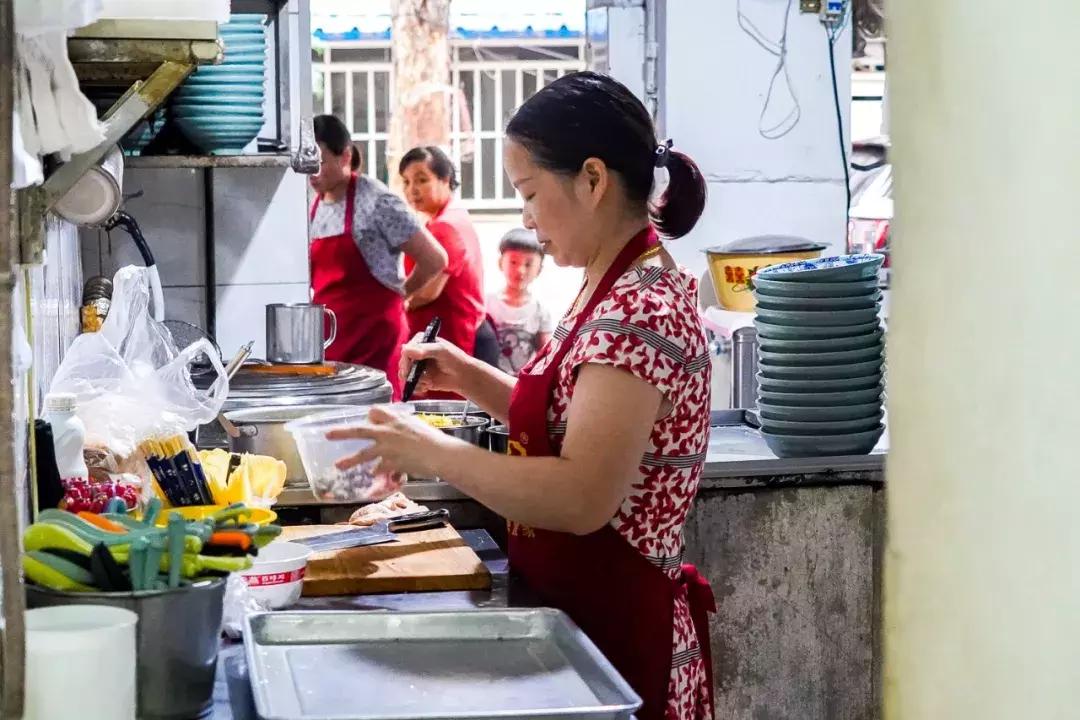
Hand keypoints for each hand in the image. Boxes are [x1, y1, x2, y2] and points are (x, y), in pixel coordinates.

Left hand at [326, 405, 463, 478]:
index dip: (370, 416)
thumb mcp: (417, 424)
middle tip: (328, 434)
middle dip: (343, 432)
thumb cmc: (433, 439)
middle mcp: (387, 432)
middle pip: (360, 430)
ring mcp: (387, 449)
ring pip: (363, 454)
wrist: (440, 454)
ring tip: (339, 465)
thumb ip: (402, 425)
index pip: (375, 412)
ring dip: (350, 460)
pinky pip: (379, 468)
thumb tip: (394, 429)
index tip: (369, 420)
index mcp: (395, 419)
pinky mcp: (390, 463)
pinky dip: (378, 471)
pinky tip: (377, 474)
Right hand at [398, 335, 474, 395]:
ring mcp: (417, 366)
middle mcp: (416, 353)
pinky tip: (426, 387)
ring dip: (415, 381)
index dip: (406, 361)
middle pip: (403, 364)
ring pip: (404, 375)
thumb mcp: (442, 350)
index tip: (409, 369)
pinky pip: (410, 384)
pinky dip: (417, 387)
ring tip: (427, 382)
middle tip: (422, 378)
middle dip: (411, 373)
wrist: (463, 376)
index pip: (406, 350)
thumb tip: (407, 350)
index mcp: (421, 341)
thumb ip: (425, 350)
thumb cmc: (455, 359)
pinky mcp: (419, 378)